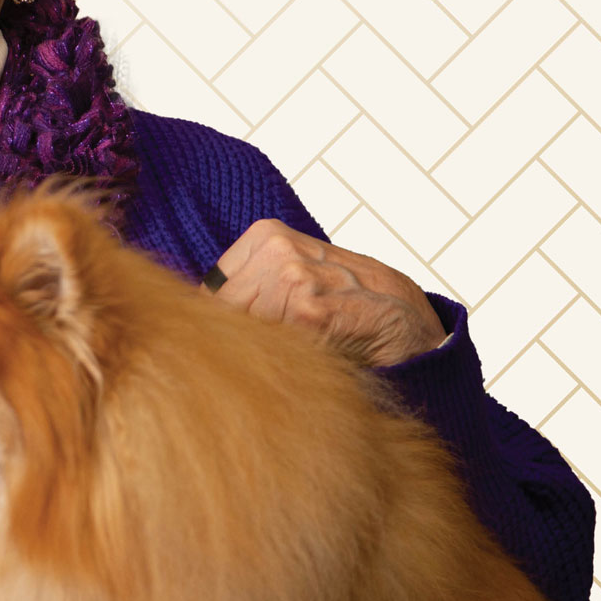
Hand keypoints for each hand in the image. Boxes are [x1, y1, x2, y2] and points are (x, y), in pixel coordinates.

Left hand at [205, 219, 443, 366]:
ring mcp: (291, 277)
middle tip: (261, 362)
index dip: (217, 327)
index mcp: (265, 235)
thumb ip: (250, 288)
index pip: (206, 293)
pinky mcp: (308, 311)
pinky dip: (282, 364)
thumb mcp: (296, 276)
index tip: (229, 347)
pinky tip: (310, 361)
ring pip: (240, 332)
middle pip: (218, 313)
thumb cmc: (346, 303)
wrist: (408, 321)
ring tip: (295, 357)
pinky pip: (271, 348)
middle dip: (232, 344)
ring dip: (256, 356)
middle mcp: (275, 249)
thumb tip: (193, 319)